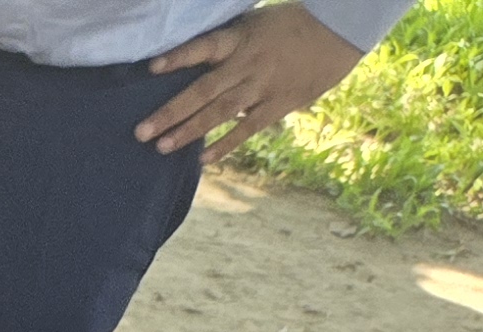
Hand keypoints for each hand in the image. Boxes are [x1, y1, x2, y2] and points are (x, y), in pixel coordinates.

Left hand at [141, 2, 363, 162]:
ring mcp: (263, 86)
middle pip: (203, 90)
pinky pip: (247, 128)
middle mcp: (248, 63)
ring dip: (189, 131)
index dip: (179, 57)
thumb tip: (194, 66)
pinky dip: (225, 144)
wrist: (341, 28)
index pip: (205, 46)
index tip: (152, 67)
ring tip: (161, 147)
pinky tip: (203, 158)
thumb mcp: (256, 23)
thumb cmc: (291, 24)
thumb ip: (227, 45)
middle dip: (171, 112)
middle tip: (141, 132)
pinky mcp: (279, 104)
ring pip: (220, 112)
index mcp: (241, 38)